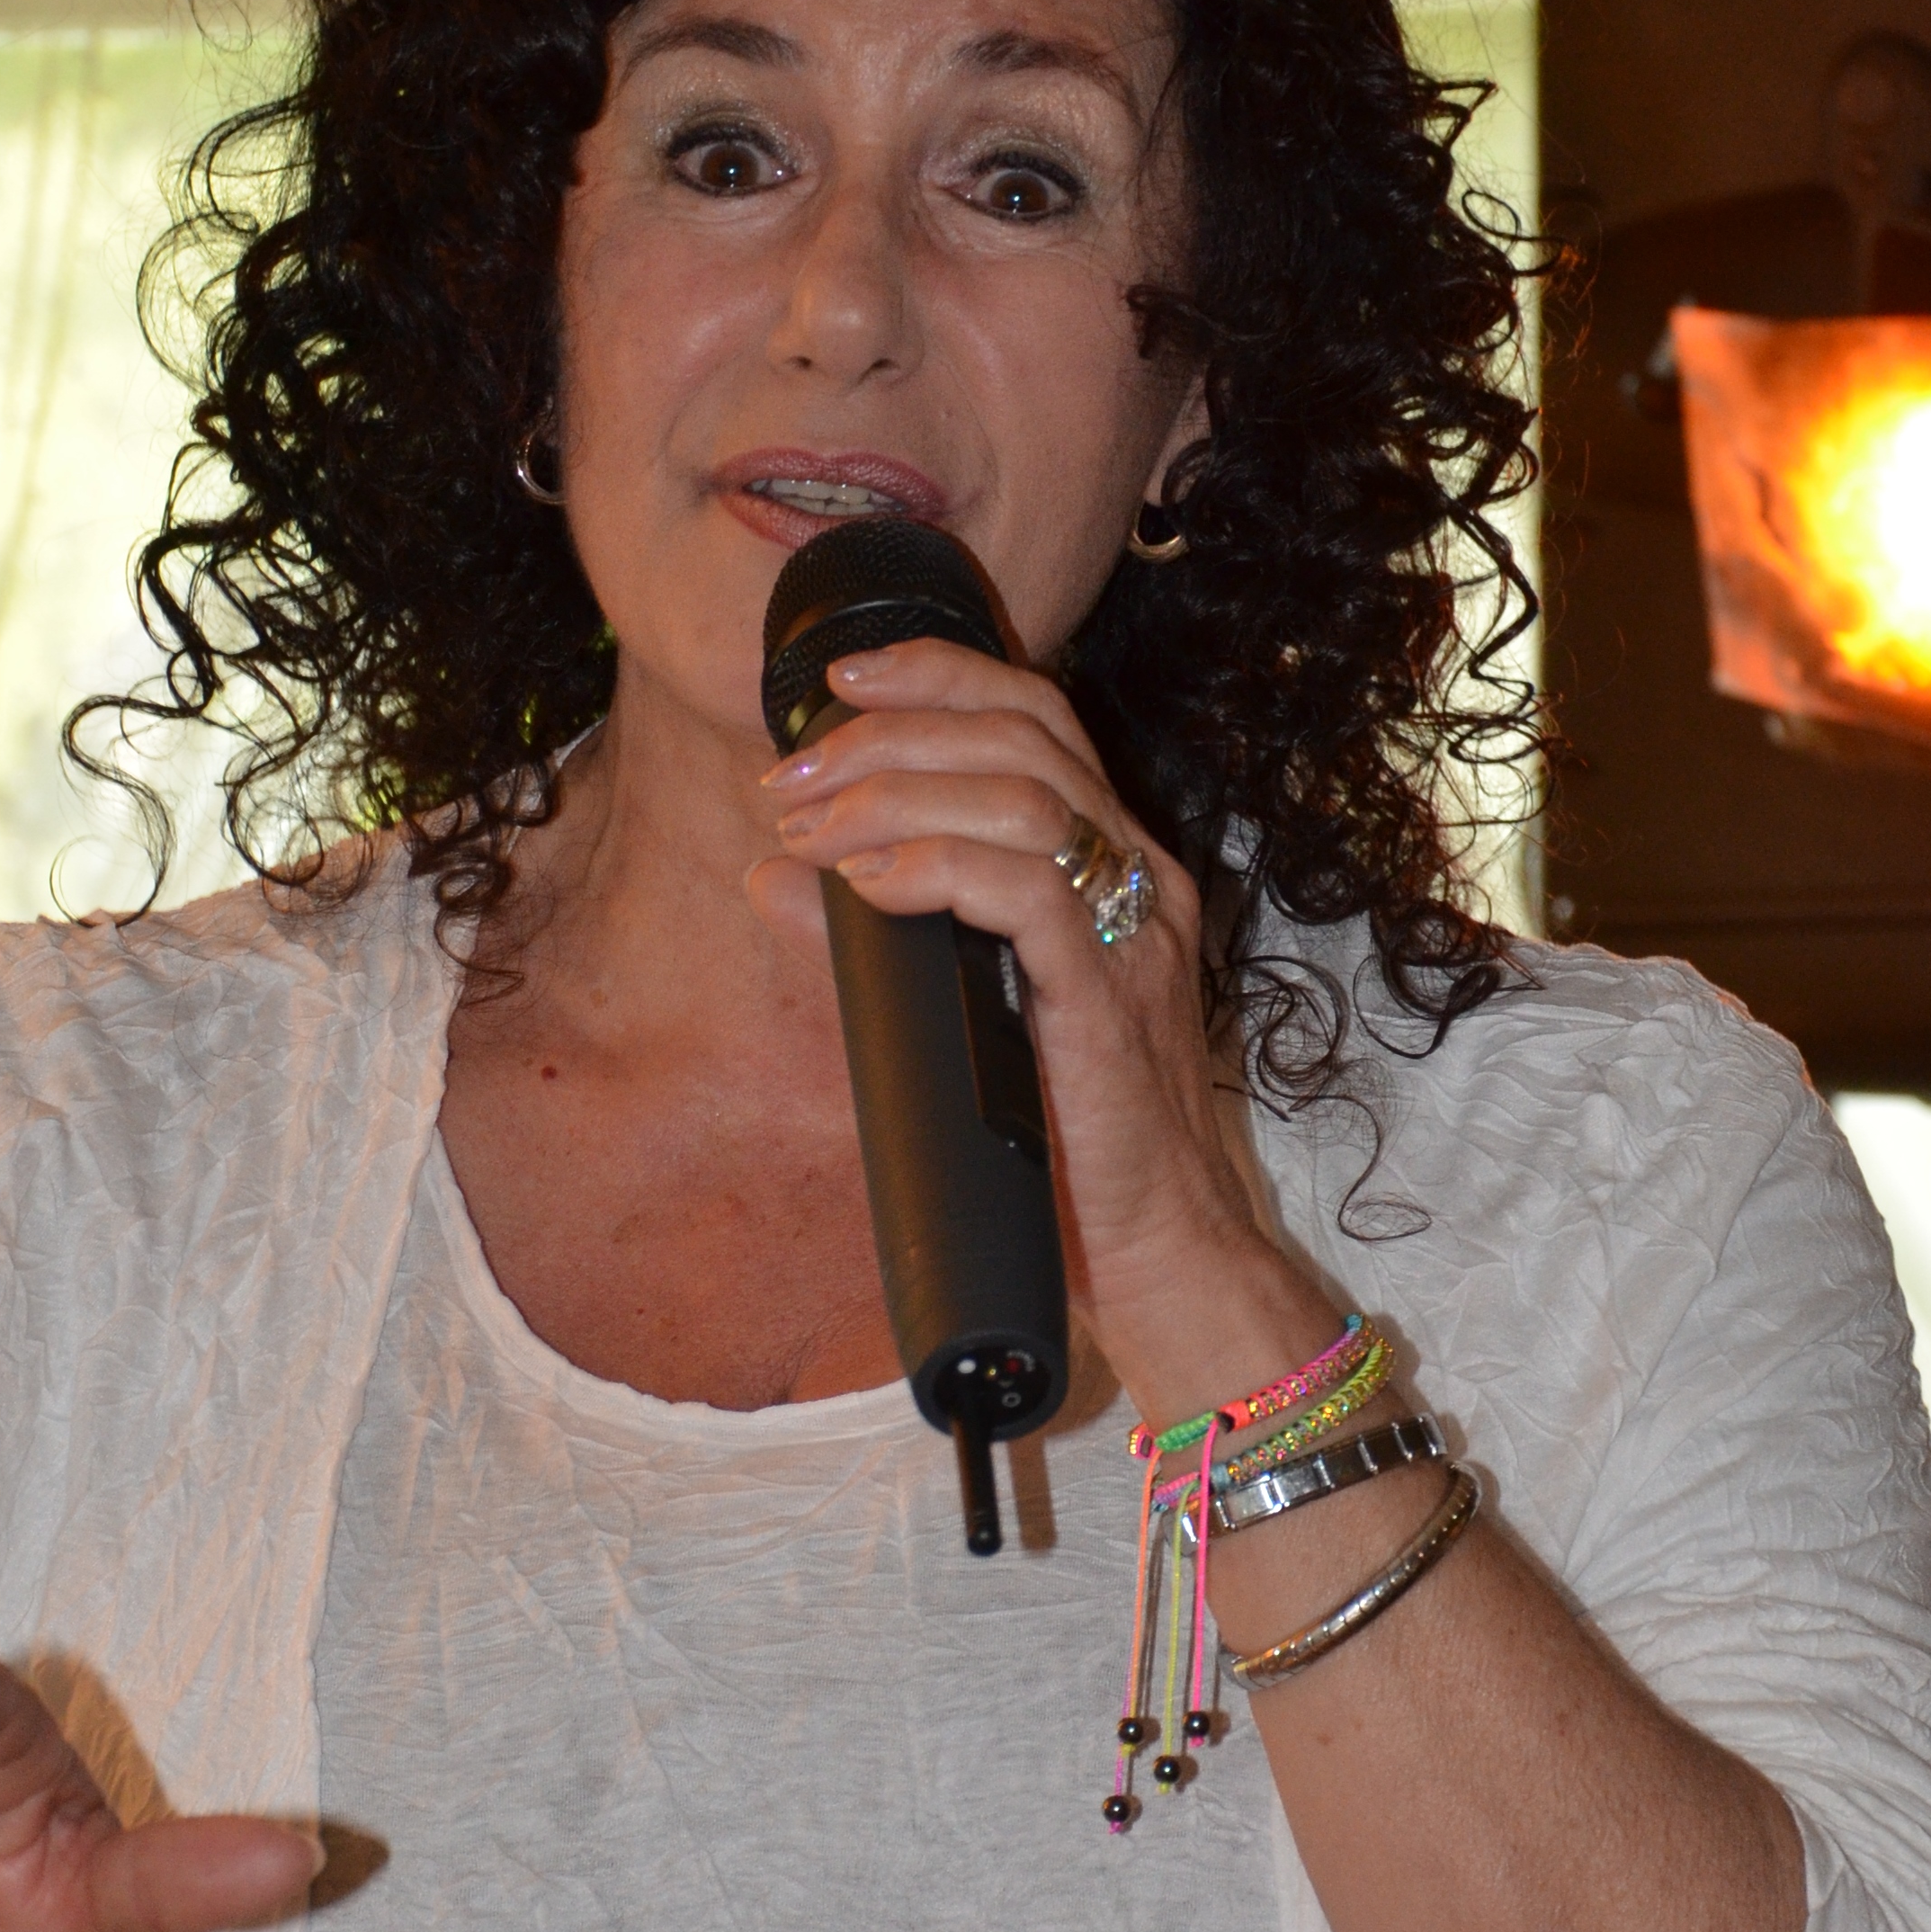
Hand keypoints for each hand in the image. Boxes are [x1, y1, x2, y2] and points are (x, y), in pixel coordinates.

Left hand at [746, 635, 1330, 1422]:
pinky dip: (933, 866)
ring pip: (1022, 795)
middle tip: (789, 778)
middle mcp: (1139, 876)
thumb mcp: (950, 1009)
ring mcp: (1134, 933)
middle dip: (888, 734)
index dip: (936, 676)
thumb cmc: (1061, 1144)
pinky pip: (1027, 890)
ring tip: (809, 832)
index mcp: (1112, 864)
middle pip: (1023, 732)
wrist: (1157, 1254)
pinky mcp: (1111, 999)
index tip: (835, 686)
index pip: (1036, 717)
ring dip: (892, 795)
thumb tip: (772, 874)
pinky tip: (865, 883)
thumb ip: (876, 935)